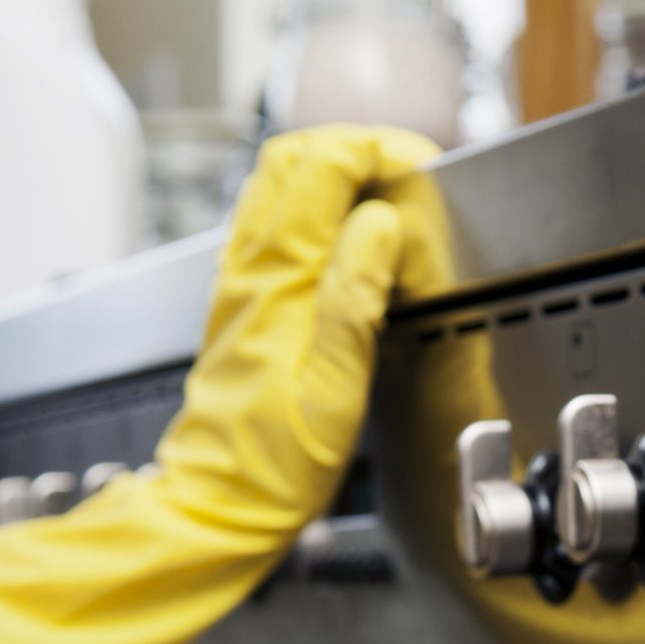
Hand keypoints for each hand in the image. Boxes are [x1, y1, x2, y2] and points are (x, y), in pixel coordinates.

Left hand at [158, 124, 439, 531]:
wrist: (224, 496)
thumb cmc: (277, 460)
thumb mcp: (334, 388)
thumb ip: (354, 299)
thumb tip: (380, 224)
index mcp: (276, 283)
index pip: (318, 168)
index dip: (374, 150)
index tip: (420, 167)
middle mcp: (251, 271)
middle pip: (292, 159)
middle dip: (356, 147)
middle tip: (411, 170)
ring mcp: (244, 282)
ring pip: (279, 184)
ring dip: (336, 170)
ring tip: (389, 193)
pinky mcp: (248, 301)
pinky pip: (277, 223)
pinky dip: (318, 206)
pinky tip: (351, 235)